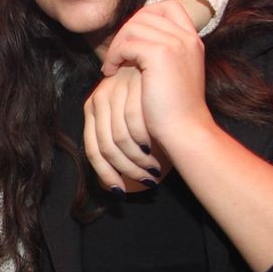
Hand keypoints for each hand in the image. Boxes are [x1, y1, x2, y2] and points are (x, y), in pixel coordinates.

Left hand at [83, 65, 164, 191]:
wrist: (181, 84)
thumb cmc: (164, 112)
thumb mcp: (132, 122)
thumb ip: (115, 138)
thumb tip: (104, 181)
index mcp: (93, 103)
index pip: (91, 145)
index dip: (104, 172)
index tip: (117, 191)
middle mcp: (100, 93)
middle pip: (102, 145)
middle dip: (120, 171)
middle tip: (142, 185)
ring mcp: (115, 85)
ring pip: (116, 139)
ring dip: (134, 163)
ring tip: (151, 175)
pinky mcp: (133, 81)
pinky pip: (130, 125)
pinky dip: (141, 147)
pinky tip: (154, 157)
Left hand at [99, 2, 212, 148]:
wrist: (184, 131)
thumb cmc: (173, 110)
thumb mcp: (170, 74)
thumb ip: (159, 52)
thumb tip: (131, 41)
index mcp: (192, 40)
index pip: (167, 7)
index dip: (144, 18)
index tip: (131, 42)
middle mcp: (187, 38)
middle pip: (147, 13)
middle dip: (125, 32)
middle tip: (116, 56)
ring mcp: (176, 43)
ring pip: (134, 27)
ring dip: (116, 45)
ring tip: (111, 66)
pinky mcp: (161, 54)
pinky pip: (127, 43)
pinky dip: (114, 56)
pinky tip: (110, 73)